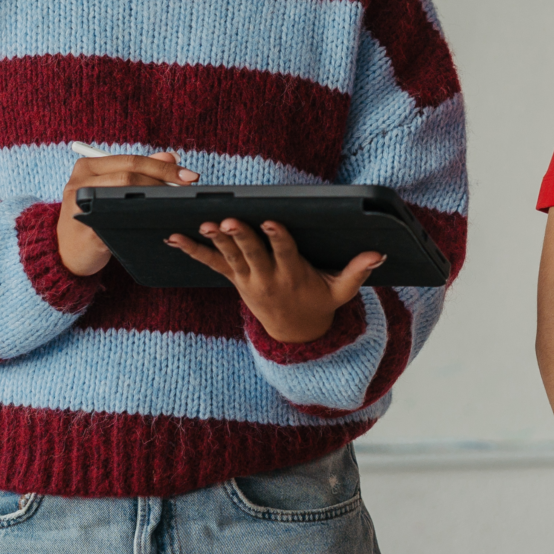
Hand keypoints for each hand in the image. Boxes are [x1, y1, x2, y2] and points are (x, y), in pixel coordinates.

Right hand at [56, 150, 198, 276]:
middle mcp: (80, 181)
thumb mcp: (112, 190)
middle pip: (130, 174)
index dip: (162, 167)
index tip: (189, 175)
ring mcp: (79, 205)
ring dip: (155, 197)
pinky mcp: (86, 229)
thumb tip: (171, 157)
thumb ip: (139, 171)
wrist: (68, 254)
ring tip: (177, 203)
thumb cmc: (94, 218)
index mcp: (87, 167)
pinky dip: (143, 219)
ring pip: (125, 193)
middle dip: (163, 180)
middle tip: (188, 189)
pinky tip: (159, 221)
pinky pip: (119, 220)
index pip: (131, 160)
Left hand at [169, 219, 381, 344]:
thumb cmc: (319, 304)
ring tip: (202, 224)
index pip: (284, 252)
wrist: (294, 332)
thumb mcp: (340, 292)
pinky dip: (192, 250)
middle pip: (251, 253)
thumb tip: (379, 253)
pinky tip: (174, 237)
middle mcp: (267, 278)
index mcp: (293, 275)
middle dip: (239, 237)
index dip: (277, 237)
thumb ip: (357, 272)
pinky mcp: (235, 279)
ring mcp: (248, 279)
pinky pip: (211, 264)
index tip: (270, 221)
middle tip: (228, 221)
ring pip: (229, 256)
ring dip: (214, 240)